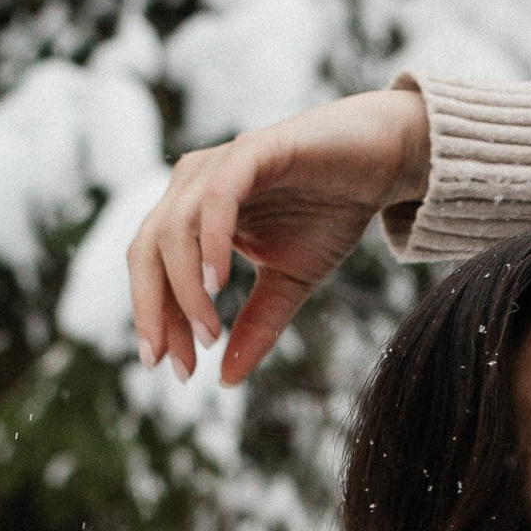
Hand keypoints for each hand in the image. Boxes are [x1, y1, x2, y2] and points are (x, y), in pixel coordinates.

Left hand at [126, 83, 430, 382]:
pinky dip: (210, 241)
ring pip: (175, 229)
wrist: (381, 161)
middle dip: (157, 311)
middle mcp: (194, 183)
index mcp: (193, 212)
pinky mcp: (253, 150)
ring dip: (185, 288)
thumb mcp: (290, 280)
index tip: (179, 370)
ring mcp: (220, 164)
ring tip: (208, 334)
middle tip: (180, 363)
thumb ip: (257, 324)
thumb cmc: (332, 212)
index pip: (155, 269)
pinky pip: (217, 198)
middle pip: (149, 250)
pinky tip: (217, 283)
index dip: (160, 320)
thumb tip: (227, 380)